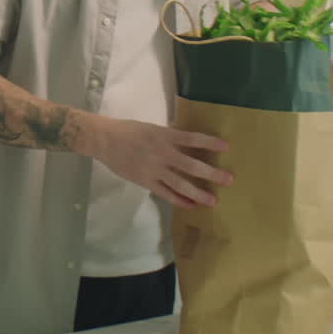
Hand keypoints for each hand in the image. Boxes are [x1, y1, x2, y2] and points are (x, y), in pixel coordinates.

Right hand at [80, 116, 231, 208]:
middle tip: (228, 180)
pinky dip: (179, 200)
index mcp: (164, 136)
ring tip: (212, 201)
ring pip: (180, 184)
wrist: (104, 140)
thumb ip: (170, 136)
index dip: (209, 142)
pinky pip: (165, 193)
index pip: (192, 138)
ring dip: (198, 193)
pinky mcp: (145, 181)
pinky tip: (190, 205)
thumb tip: (188, 141)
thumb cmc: (128, 130)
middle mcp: (162, 153)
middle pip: (191, 165)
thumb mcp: (152, 128)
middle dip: (211, 173)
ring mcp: (154, 169)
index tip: (226, 146)